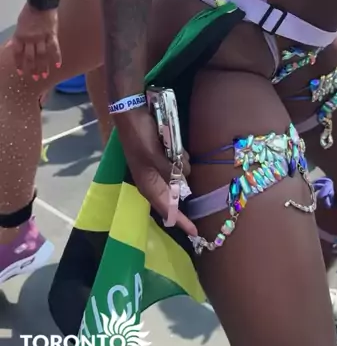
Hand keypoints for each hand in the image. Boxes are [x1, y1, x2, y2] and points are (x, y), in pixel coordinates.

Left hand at [12, 4, 60, 78]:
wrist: (40, 2)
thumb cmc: (29, 12)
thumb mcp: (19, 24)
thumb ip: (17, 37)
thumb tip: (9, 46)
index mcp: (19, 36)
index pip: (18, 53)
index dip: (19, 63)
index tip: (21, 72)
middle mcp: (29, 38)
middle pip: (30, 57)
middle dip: (32, 68)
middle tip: (35, 78)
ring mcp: (41, 37)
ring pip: (42, 55)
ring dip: (43, 66)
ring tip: (44, 75)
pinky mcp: (51, 34)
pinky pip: (54, 47)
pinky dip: (56, 56)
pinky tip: (57, 65)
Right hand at [116, 110, 197, 237]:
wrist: (130, 112)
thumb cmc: (140, 135)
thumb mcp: (155, 155)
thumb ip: (171, 170)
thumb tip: (184, 180)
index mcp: (147, 183)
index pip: (166, 208)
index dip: (180, 220)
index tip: (195, 232)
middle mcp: (151, 180)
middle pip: (172, 198)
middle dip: (183, 202)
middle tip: (198, 213)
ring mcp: (155, 168)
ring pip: (177, 179)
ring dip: (181, 171)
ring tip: (175, 152)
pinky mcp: (160, 157)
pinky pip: (176, 164)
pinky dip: (179, 159)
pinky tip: (175, 146)